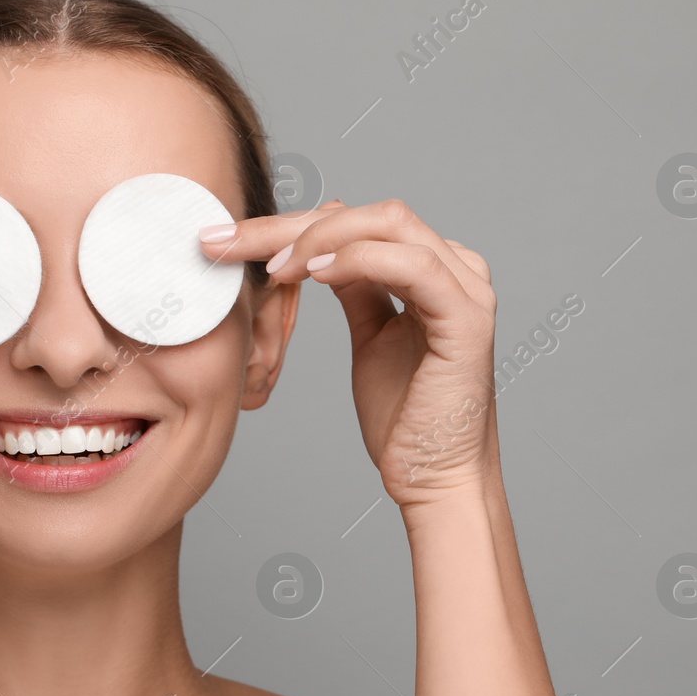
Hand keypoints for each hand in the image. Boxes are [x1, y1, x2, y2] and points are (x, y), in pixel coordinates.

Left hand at [201, 199, 498, 506]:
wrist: (435, 480)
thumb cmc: (406, 418)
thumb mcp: (371, 338)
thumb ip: (357, 289)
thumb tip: (321, 254)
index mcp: (434, 269)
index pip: (358, 223)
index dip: (291, 225)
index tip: (229, 242)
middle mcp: (457, 268)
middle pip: (368, 215)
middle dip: (292, 224)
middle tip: (230, 244)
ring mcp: (467, 289)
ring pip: (388, 224)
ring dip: (319, 239)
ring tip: (272, 268)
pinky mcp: (467, 318)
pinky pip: (412, 265)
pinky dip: (359, 260)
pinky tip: (316, 273)